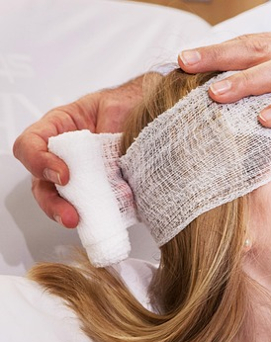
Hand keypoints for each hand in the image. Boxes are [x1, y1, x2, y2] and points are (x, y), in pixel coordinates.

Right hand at [13, 75, 145, 227]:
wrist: (155, 117)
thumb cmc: (130, 106)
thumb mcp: (114, 106)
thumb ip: (109, 121)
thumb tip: (117, 151)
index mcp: (60, 128)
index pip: (30, 145)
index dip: (39, 162)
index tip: (64, 175)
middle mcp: (66, 156)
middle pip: (41, 183)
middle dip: (52, 203)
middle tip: (71, 215)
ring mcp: (83, 176)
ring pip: (63, 201)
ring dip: (70, 215)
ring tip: (83, 223)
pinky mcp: (103, 192)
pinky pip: (94, 208)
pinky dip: (99, 216)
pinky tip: (110, 218)